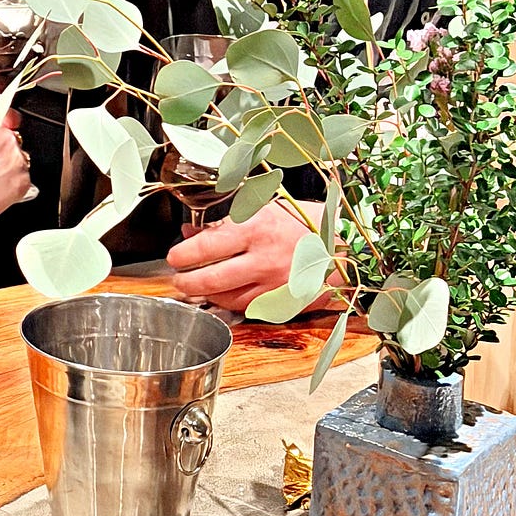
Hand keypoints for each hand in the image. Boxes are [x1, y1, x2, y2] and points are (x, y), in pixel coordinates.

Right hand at [0, 110, 32, 228]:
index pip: (10, 117)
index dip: (7, 122)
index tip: (4, 125)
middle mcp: (13, 145)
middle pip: (13, 143)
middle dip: (3, 150)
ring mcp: (20, 165)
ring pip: (18, 161)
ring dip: (8, 167)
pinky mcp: (23, 185)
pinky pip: (22, 180)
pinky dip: (12, 184)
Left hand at [167, 200, 335, 311]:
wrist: (342, 246)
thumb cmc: (301, 221)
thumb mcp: (261, 207)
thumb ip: (223, 220)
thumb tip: (191, 232)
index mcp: (257, 228)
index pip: (209, 246)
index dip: (184, 254)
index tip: (173, 256)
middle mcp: (264, 259)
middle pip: (213, 280)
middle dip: (187, 282)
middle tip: (177, 279)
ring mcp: (274, 285)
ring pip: (228, 299)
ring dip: (206, 296)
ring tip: (195, 288)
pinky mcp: (284, 303)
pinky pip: (248, 308)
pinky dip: (230, 303)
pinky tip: (222, 296)